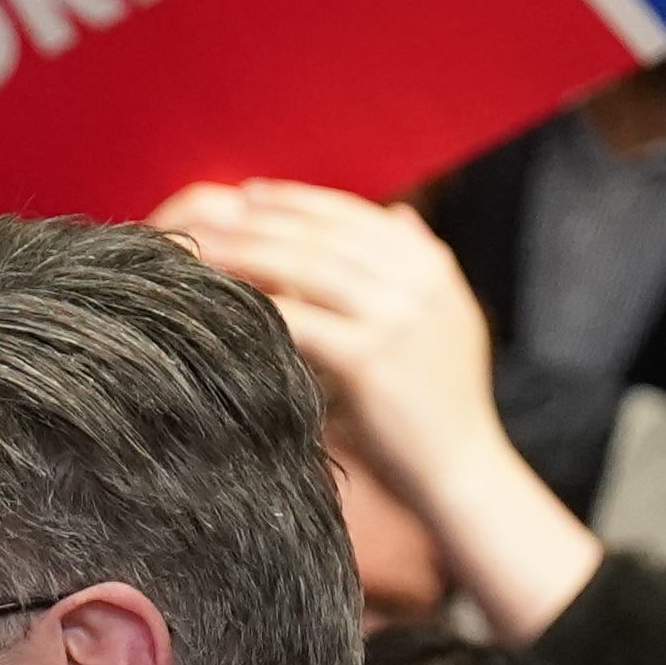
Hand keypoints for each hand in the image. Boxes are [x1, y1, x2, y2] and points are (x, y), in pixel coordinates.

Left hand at [149, 178, 602, 642]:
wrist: (461, 469)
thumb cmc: (441, 401)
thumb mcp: (447, 318)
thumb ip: (419, 264)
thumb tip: (398, 210)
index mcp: (432, 265)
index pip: (354, 214)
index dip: (297, 200)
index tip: (250, 196)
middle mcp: (419, 281)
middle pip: (324, 234)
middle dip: (261, 221)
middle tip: (210, 214)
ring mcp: (398, 317)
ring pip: (307, 266)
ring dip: (249, 251)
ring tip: (204, 247)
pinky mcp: (371, 358)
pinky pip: (300, 318)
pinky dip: (258, 303)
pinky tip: (223, 301)